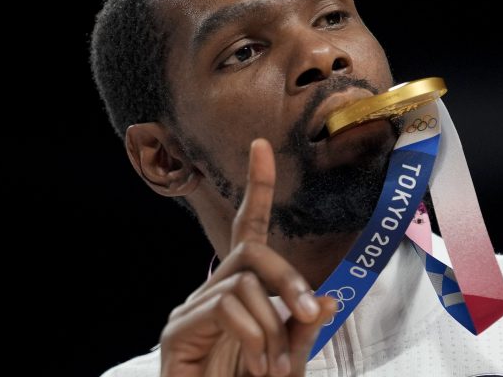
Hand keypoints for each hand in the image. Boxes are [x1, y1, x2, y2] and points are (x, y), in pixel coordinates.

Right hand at [159, 138, 335, 376]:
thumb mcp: (290, 360)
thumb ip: (303, 327)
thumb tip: (326, 298)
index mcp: (243, 292)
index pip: (249, 231)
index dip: (257, 189)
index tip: (261, 148)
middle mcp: (215, 291)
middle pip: (250, 250)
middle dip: (286, 277)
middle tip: (309, 310)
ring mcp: (192, 309)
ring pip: (241, 281)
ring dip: (270, 324)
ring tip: (273, 366)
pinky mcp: (176, 330)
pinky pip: (222, 305)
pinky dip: (250, 334)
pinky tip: (254, 362)